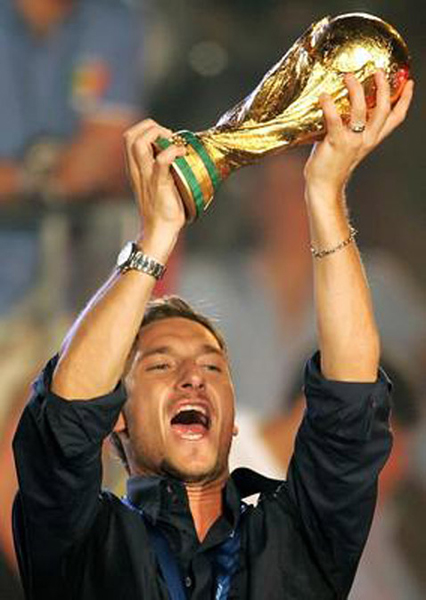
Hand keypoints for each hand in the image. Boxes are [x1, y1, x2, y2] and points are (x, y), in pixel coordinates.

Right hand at [124, 119, 186, 248]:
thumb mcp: (156, 185)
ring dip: (158, 134)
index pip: (129, 137)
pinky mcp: (158, 184)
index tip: (164, 136)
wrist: (159, 232)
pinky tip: (182, 153)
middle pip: (130, 135)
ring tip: (173, 142)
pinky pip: (162, 160)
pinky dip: (173, 151)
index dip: (146, 129)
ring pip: (139, 142)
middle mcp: (137, 170)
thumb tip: (177, 157)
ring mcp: (146, 177)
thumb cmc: (161, 210)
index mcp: (135, 169)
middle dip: (150, 127)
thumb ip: (160, 170)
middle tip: (169, 136)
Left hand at [304, 71, 413, 200]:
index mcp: (372, 140)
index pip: (396, 119)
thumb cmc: (332, 166)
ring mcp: (353, 141)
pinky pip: (335, 119)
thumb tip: (341, 107)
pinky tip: (323, 96)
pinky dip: (329, 105)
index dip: (405, 100)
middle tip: (378, 71)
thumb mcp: (348, 145)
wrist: (324, 187)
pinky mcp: (337, 142)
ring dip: (356, 90)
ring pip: (362, 109)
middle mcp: (367, 139)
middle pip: (383, 109)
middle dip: (384, 87)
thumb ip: (350, 129)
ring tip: (348, 76)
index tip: (410, 83)